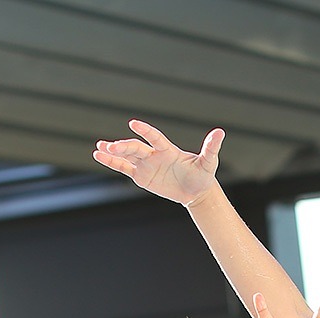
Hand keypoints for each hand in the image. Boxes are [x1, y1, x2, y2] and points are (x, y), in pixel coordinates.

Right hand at [93, 119, 222, 206]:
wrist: (196, 191)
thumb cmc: (202, 175)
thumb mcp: (208, 162)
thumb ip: (211, 147)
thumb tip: (220, 131)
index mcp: (168, 149)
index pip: (154, 137)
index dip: (145, 130)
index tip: (134, 123)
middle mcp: (154, 154)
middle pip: (136, 147)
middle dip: (124, 146)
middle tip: (111, 145)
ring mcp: (146, 165)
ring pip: (126, 156)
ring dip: (113, 151)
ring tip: (98, 147)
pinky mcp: (141, 176)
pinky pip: (124, 168)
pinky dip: (111, 162)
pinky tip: (98, 156)